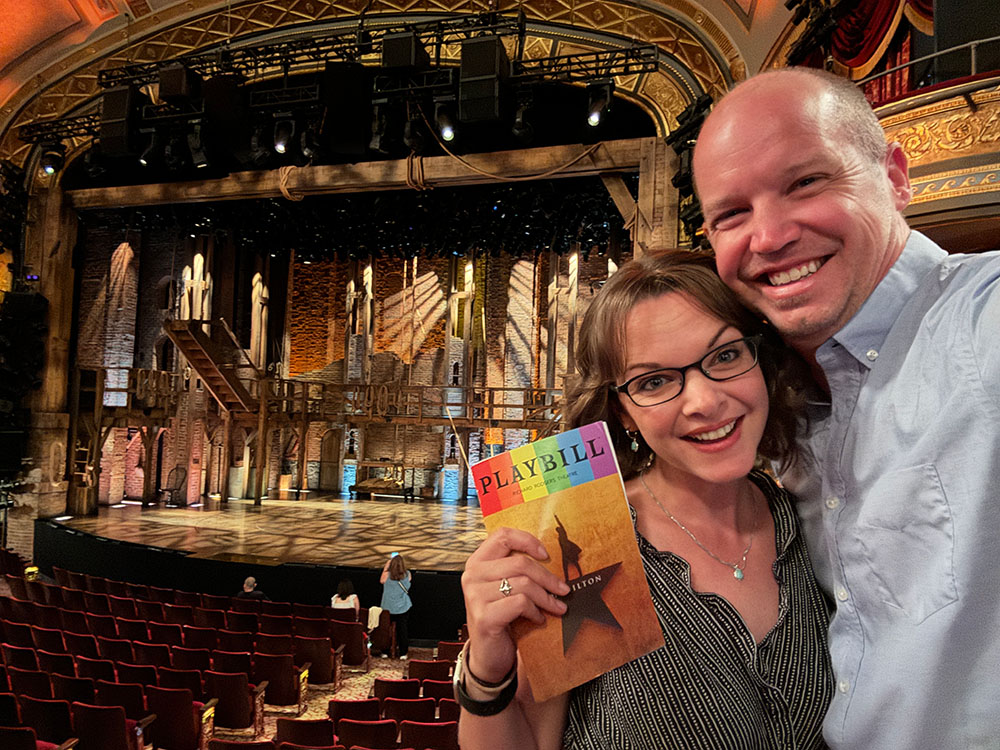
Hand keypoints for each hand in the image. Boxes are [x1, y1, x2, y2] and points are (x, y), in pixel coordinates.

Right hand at [461, 527, 569, 683]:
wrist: (488, 654)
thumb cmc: (501, 617)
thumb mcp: (505, 588)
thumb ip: (517, 570)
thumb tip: (551, 558)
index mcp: (477, 562)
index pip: (502, 536)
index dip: (527, 541)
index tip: (546, 554)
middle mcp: (472, 575)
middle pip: (520, 563)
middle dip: (548, 578)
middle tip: (563, 589)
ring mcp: (475, 596)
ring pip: (524, 584)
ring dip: (546, 597)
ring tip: (556, 607)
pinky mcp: (484, 616)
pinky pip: (521, 603)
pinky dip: (536, 611)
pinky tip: (538, 618)